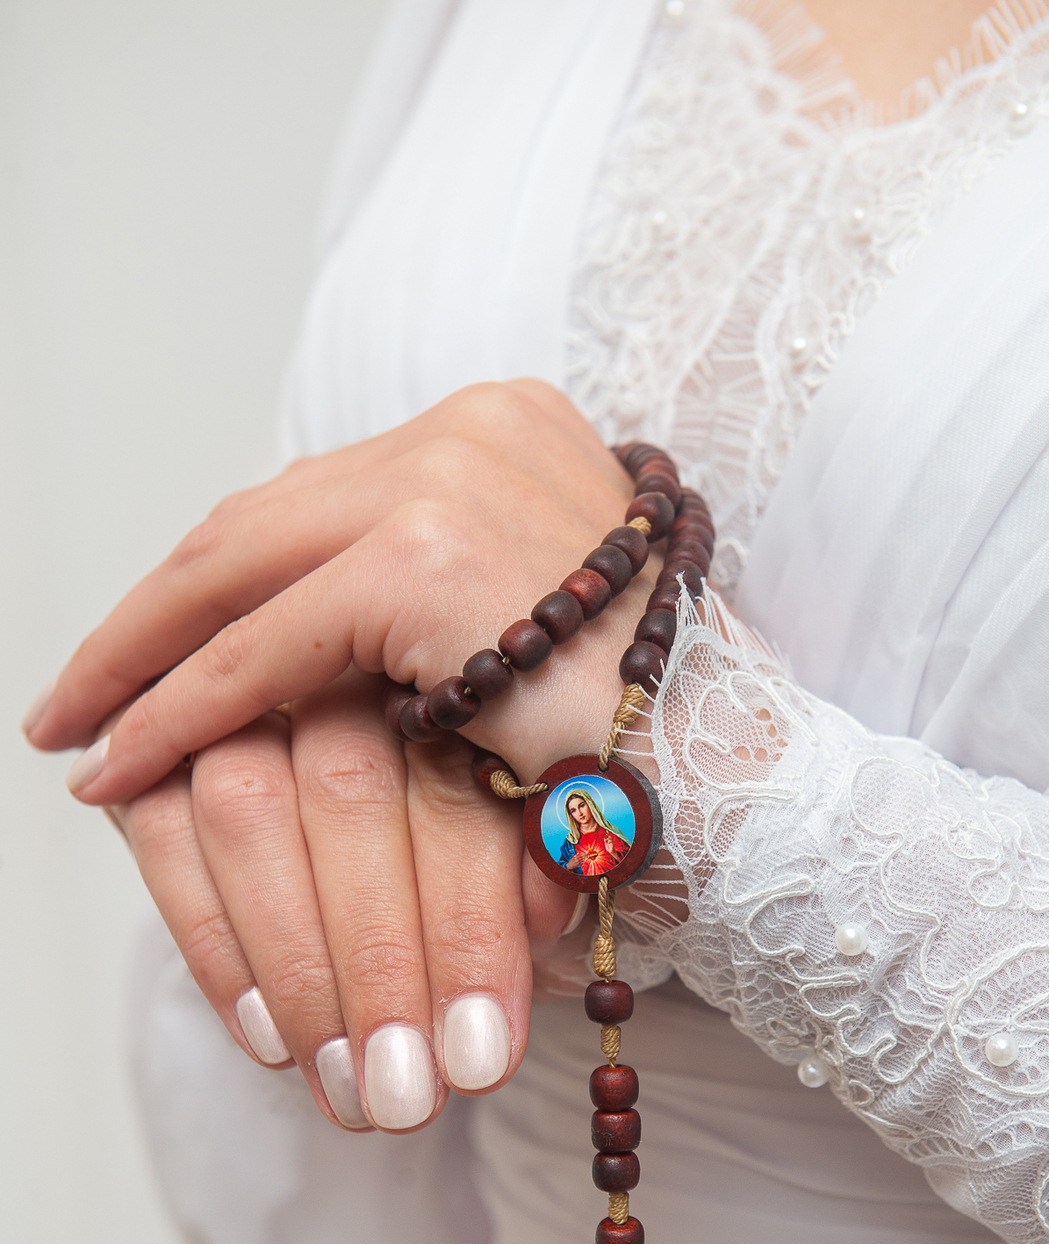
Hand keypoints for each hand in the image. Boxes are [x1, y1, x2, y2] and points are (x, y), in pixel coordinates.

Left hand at [26, 381, 656, 803]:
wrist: (738, 770)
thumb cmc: (639, 726)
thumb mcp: (520, 626)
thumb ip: (425, 593)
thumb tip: (304, 637)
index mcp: (497, 430)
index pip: (316, 502)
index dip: (214, 583)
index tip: (147, 648)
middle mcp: (467, 427)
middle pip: (259, 518)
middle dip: (147, 617)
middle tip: (69, 701)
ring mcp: (447, 479)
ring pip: (241, 567)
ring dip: (141, 658)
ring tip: (78, 734)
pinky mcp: (425, 557)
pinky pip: (267, 645)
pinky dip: (183, 707)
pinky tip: (125, 763)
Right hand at [112, 668, 584, 1130]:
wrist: (383, 778)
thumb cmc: (498, 809)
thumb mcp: (547, 825)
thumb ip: (543, 857)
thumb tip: (546, 921)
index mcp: (457, 652)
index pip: (458, 795)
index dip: (466, 931)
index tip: (480, 1061)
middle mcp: (345, 645)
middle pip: (350, 796)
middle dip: (376, 963)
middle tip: (404, 1100)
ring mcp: (245, 687)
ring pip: (251, 809)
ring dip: (295, 966)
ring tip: (342, 1090)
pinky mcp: (169, 746)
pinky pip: (170, 834)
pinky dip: (215, 941)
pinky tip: (264, 1039)